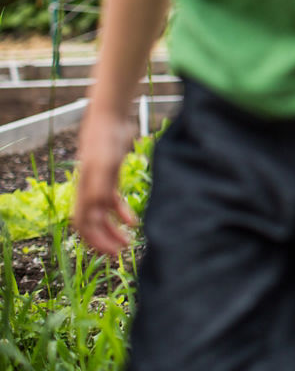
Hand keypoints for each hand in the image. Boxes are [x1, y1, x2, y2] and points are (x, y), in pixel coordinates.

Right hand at [73, 109, 137, 255]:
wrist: (110, 117)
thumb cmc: (105, 139)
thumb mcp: (104, 164)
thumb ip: (100, 187)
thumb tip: (97, 212)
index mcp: (83, 191)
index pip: (84, 224)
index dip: (95, 240)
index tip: (111, 253)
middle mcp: (89, 190)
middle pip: (93, 223)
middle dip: (105, 240)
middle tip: (122, 253)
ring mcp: (100, 183)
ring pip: (103, 215)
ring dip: (114, 230)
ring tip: (128, 242)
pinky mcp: (111, 176)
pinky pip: (113, 201)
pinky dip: (122, 213)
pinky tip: (133, 221)